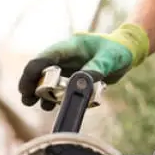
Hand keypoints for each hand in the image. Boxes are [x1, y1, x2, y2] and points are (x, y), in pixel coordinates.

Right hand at [18, 23, 148, 109]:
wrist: (127, 52)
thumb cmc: (119, 50)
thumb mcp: (110, 58)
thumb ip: (97, 67)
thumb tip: (82, 81)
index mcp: (70, 47)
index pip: (45, 57)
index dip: (33, 71)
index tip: (27, 87)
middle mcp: (65, 57)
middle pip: (42, 70)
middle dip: (32, 85)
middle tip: (28, 101)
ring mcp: (69, 68)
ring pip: (49, 80)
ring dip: (43, 93)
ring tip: (43, 106)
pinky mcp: (75, 78)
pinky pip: (62, 88)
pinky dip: (58, 97)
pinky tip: (56, 107)